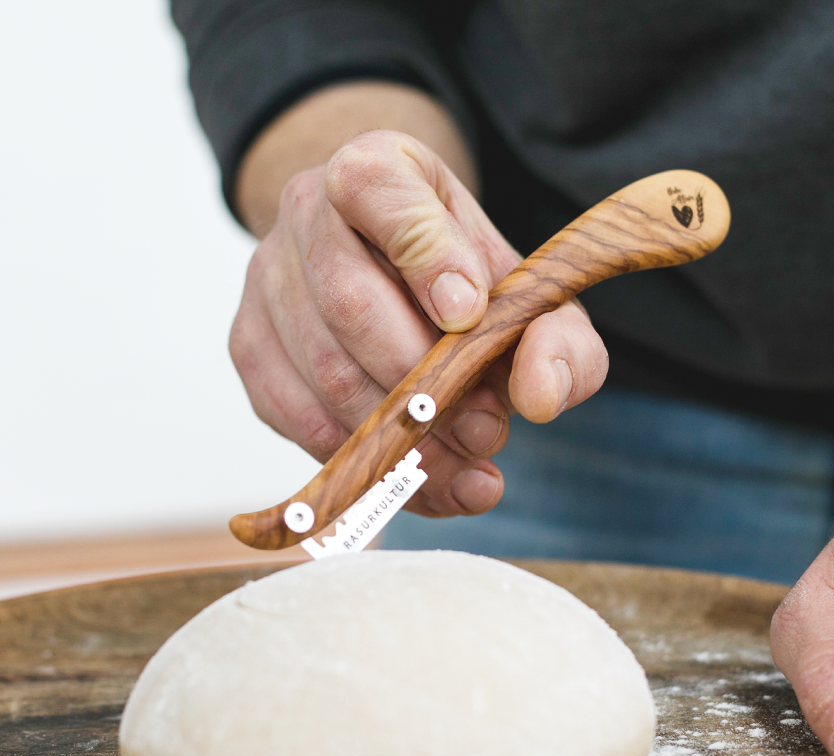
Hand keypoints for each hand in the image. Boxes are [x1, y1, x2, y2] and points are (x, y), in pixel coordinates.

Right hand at [230, 129, 606, 516]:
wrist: (396, 278)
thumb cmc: (471, 286)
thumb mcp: (532, 297)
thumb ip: (558, 339)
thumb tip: (539, 396)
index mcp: (378, 170)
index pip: (380, 191)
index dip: (426, 257)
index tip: (471, 316)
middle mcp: (306, 214)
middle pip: (350, 305)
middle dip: (427, 386)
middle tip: (489, 432)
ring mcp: (267, 282)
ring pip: (323, 374)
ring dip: (402, 439)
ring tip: (468, 472)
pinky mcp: (250, 349)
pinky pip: (298, 419)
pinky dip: (365, 463)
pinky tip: (422, 482)